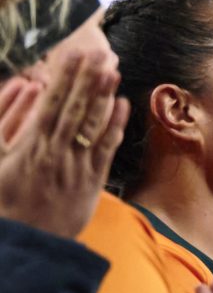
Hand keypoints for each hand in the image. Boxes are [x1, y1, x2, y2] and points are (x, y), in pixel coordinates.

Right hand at [0, 42, 124, 238]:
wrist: (25, 240)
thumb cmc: (4, 199)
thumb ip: (4, 120)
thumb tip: (24, 88)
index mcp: (30, 146)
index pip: (52, 104)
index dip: (64, 78)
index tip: (74, 54)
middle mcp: (57, 153)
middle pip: (76, 109)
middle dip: (87, 79)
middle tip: (99, 52)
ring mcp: (78, 167)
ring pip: (94, 126)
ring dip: (104, 96)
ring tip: (113, 70)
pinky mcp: (92, 182)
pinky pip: (106, 150)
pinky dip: (114, 126)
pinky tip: (122, 105)